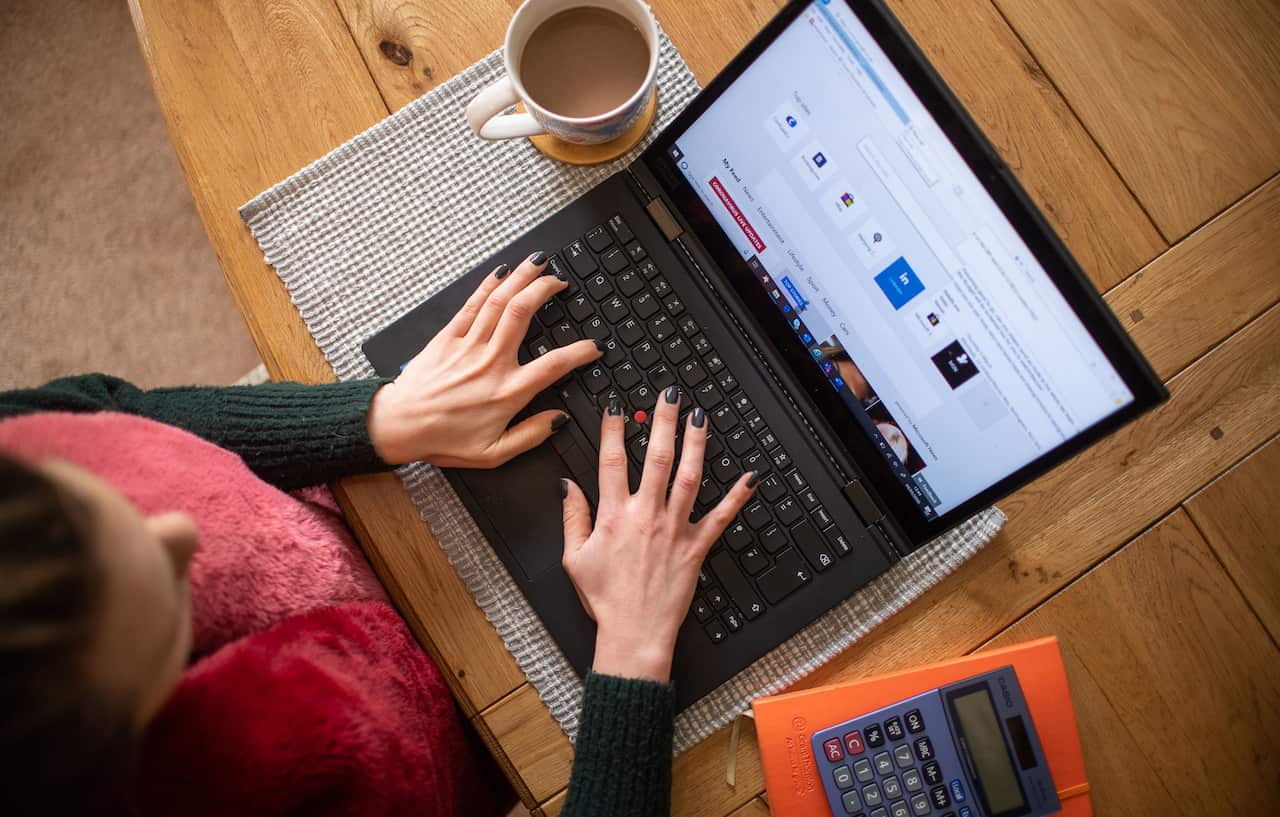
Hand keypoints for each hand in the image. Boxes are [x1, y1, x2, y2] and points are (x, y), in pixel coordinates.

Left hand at [367, 252, 600, 467]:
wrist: (397, 426)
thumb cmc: (442, 440)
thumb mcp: (493, 453)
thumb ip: (531, 435)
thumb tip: (559, 420)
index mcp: (507, 392)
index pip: (554, 364)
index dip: (580, 352)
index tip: (594, 345)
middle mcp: (490, 363)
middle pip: (524, 313)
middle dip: (545, 290)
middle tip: (560, 282)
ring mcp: (468, 346)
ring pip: (499, 302)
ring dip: (521, 277)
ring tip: (538, 263)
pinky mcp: (447, 338)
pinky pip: (472, 305)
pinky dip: (488, 285)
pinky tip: (502, 273)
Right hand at [560, 386, 757, 681]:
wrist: (634, 635)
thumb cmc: (604, 600)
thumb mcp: (574, 558)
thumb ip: (572, 517)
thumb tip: (567, 485)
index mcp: (614, 516)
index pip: (612, 460)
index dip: (612, 428)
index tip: (616, 404)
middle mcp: (646, 516)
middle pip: (657, 458)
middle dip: (663, 421)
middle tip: (669, 394)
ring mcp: (674, 530)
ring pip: (689, 477)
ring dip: (697, 444)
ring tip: (700, 417)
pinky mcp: (696, 548)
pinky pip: (721, 518)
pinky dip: (737, 497)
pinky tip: (750, 476)